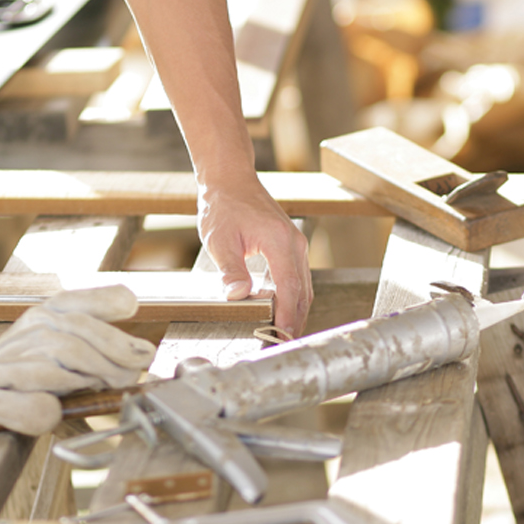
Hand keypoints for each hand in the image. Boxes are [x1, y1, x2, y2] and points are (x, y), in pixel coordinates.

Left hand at [197, 175, 311, 338]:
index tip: (283, 335)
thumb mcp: (220, 240)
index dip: (288, 315)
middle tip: (282, 343)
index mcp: (279, 241)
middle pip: (303, 291)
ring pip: (304, 285)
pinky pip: (298, 276)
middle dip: (295, 319)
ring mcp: (296, 244)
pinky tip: (282, 310)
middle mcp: (294, 243)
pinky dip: (294, 296)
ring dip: (296, 310)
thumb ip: (231, 269)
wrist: (230, 180)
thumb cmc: (223, 206)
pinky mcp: (291, 245)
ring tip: (283, 333)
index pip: (289, 287)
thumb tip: (238, 295)